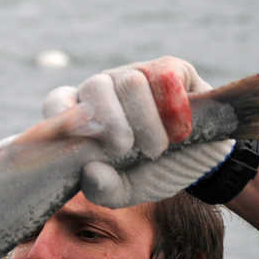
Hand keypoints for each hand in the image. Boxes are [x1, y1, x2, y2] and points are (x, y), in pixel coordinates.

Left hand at [43, 56, 234, 207]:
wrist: (201, 162)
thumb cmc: (152, 172)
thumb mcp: (127, 190)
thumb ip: (104, 188)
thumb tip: (90, 172)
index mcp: (82, 116)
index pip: (57, 101)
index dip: (64, 115)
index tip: (82, 137)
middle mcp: (103, 89)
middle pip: (96, 87)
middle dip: (113, 125)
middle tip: (128, 150)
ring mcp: (135, 74)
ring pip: (130, 82)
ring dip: (147, 122)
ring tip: (157, 147)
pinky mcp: (169, 69)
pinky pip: (165, 77)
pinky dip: (173, 109)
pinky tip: (178, 130)